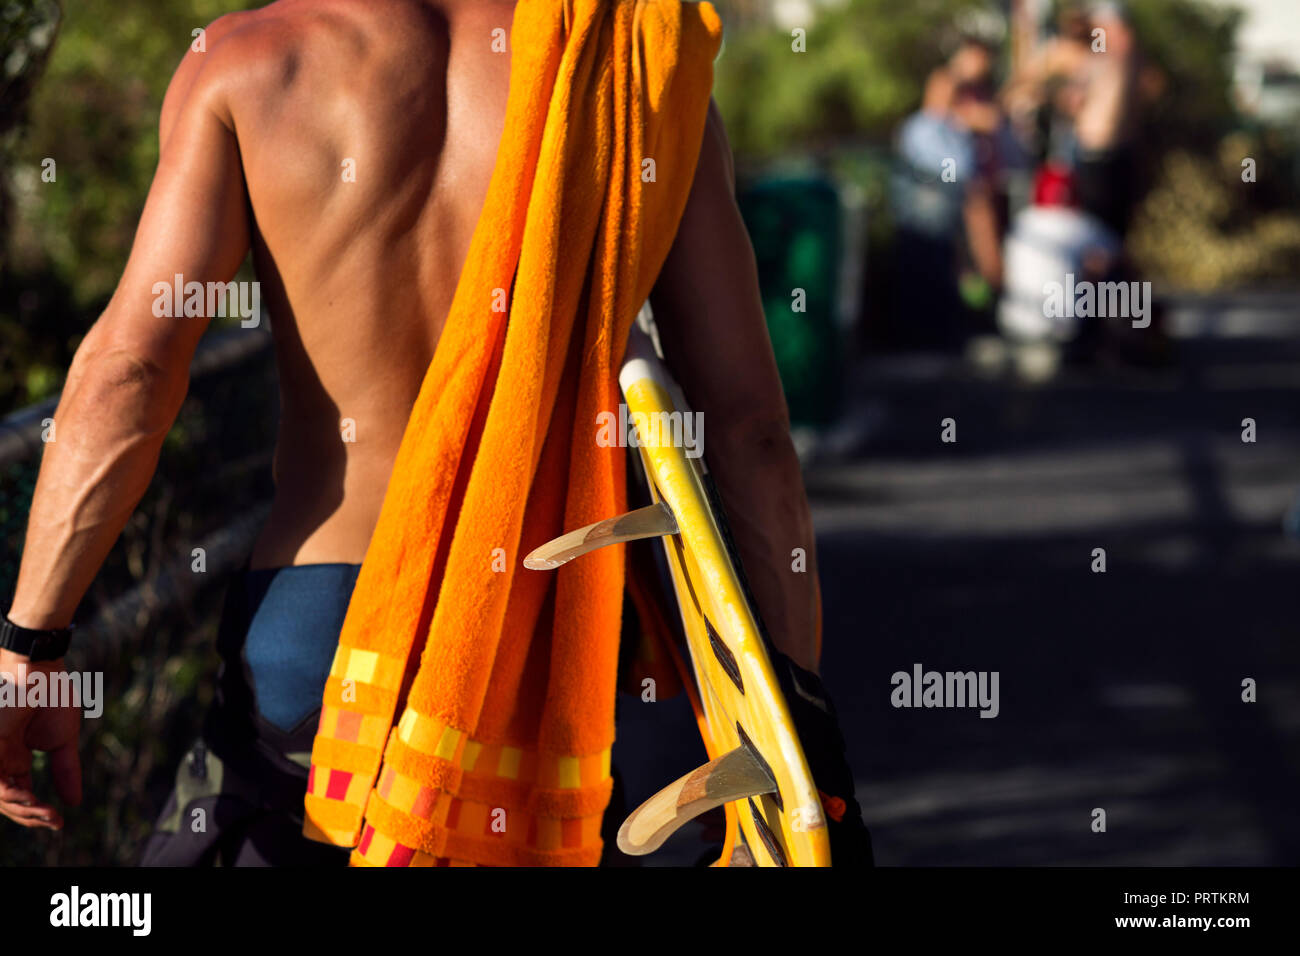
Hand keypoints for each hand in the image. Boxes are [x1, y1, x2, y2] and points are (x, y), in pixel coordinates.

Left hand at [0, 650, 82, 829]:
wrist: (40, 669)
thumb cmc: (52, 695)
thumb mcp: (63, 739)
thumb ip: (66, 769)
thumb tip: (74, 801)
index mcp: (15, 758)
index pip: (20, 795)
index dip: (38, 813)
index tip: (59, 821)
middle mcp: (1, 760)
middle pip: (9, 802)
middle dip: (31, 817)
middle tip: (54, 821)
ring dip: (22, 810)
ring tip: (46, 813)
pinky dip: (10, 794)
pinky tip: (31, 799)